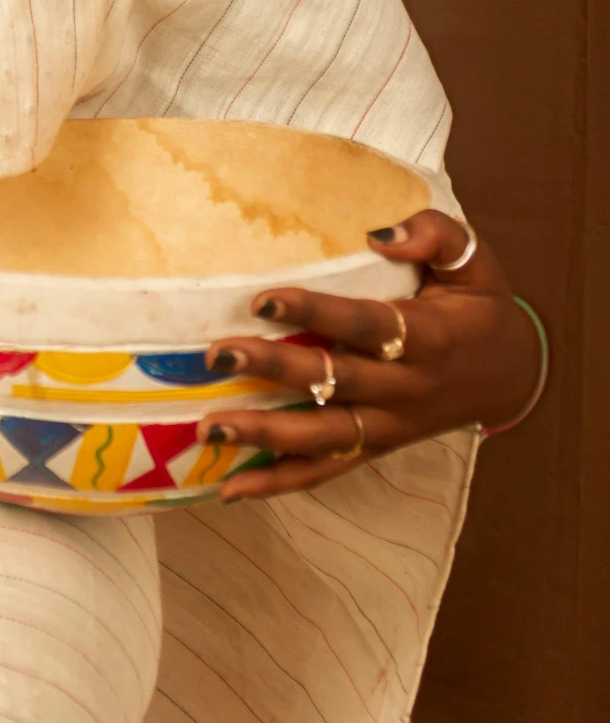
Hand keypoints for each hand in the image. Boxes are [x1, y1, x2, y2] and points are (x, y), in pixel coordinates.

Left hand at [198, 210, 541, 502]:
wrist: (512, 376)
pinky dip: (278, 482)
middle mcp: (405, 389)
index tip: (263, 300)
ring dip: (264, 434)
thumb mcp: (474, 261)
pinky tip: (230, 487)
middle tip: (218, 356)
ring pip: (323, 437)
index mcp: (428, 337)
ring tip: (210, 428)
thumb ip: (434, 235)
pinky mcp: (377, 449)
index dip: (315, 312)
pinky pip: (326, 471)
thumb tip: (379, 235)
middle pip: (334, 383)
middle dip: (274, 371)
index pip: (365, 325)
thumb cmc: (480, 307)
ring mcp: (389, 426)